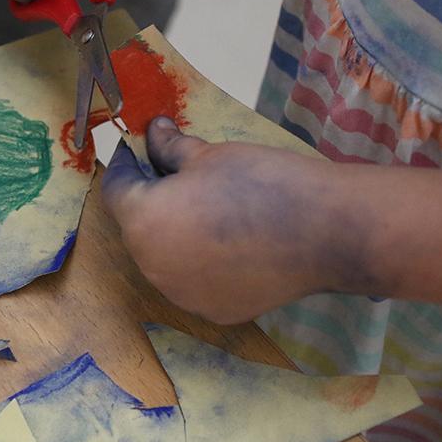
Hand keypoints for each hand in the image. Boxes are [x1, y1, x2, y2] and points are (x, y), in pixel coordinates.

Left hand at [102, 117, 335, 323]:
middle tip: (176, 175)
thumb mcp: (207, 154)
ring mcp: (182, 295)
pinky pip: (193, 281)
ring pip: (163, 257)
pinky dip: (199, 262)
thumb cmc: (259, 182)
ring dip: (173, 234)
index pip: (116, 190)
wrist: (326, 232)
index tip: (133, 150)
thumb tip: (151, 130)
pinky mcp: (214, 310)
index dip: (123, 165)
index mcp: (142, 222)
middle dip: (151, 200)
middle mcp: (152, 266)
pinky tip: (228, 245)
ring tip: (207, 211)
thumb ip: (168, 147)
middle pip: (138, 227)